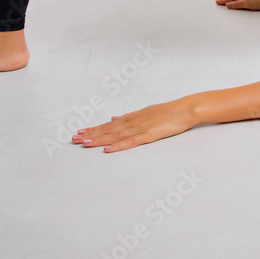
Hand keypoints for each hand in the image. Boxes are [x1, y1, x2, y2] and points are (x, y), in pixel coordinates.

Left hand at [73, 98, 195, 151]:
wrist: (185, 109)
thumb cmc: (169, 111)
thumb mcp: (146, 111)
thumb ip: (130, 116)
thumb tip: (114, 117)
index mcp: (132, 116)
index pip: (109, 124)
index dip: (94, 129)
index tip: (80, 132)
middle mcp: (133, 121)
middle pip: (108, 129)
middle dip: (90, 134)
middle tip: (74, 139)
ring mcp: (140, 128)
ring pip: (115, 135)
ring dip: (99, 139)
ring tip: (84, 143)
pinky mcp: (149, 135)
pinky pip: (131, 142)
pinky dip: (118, 146)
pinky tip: (107, 149)